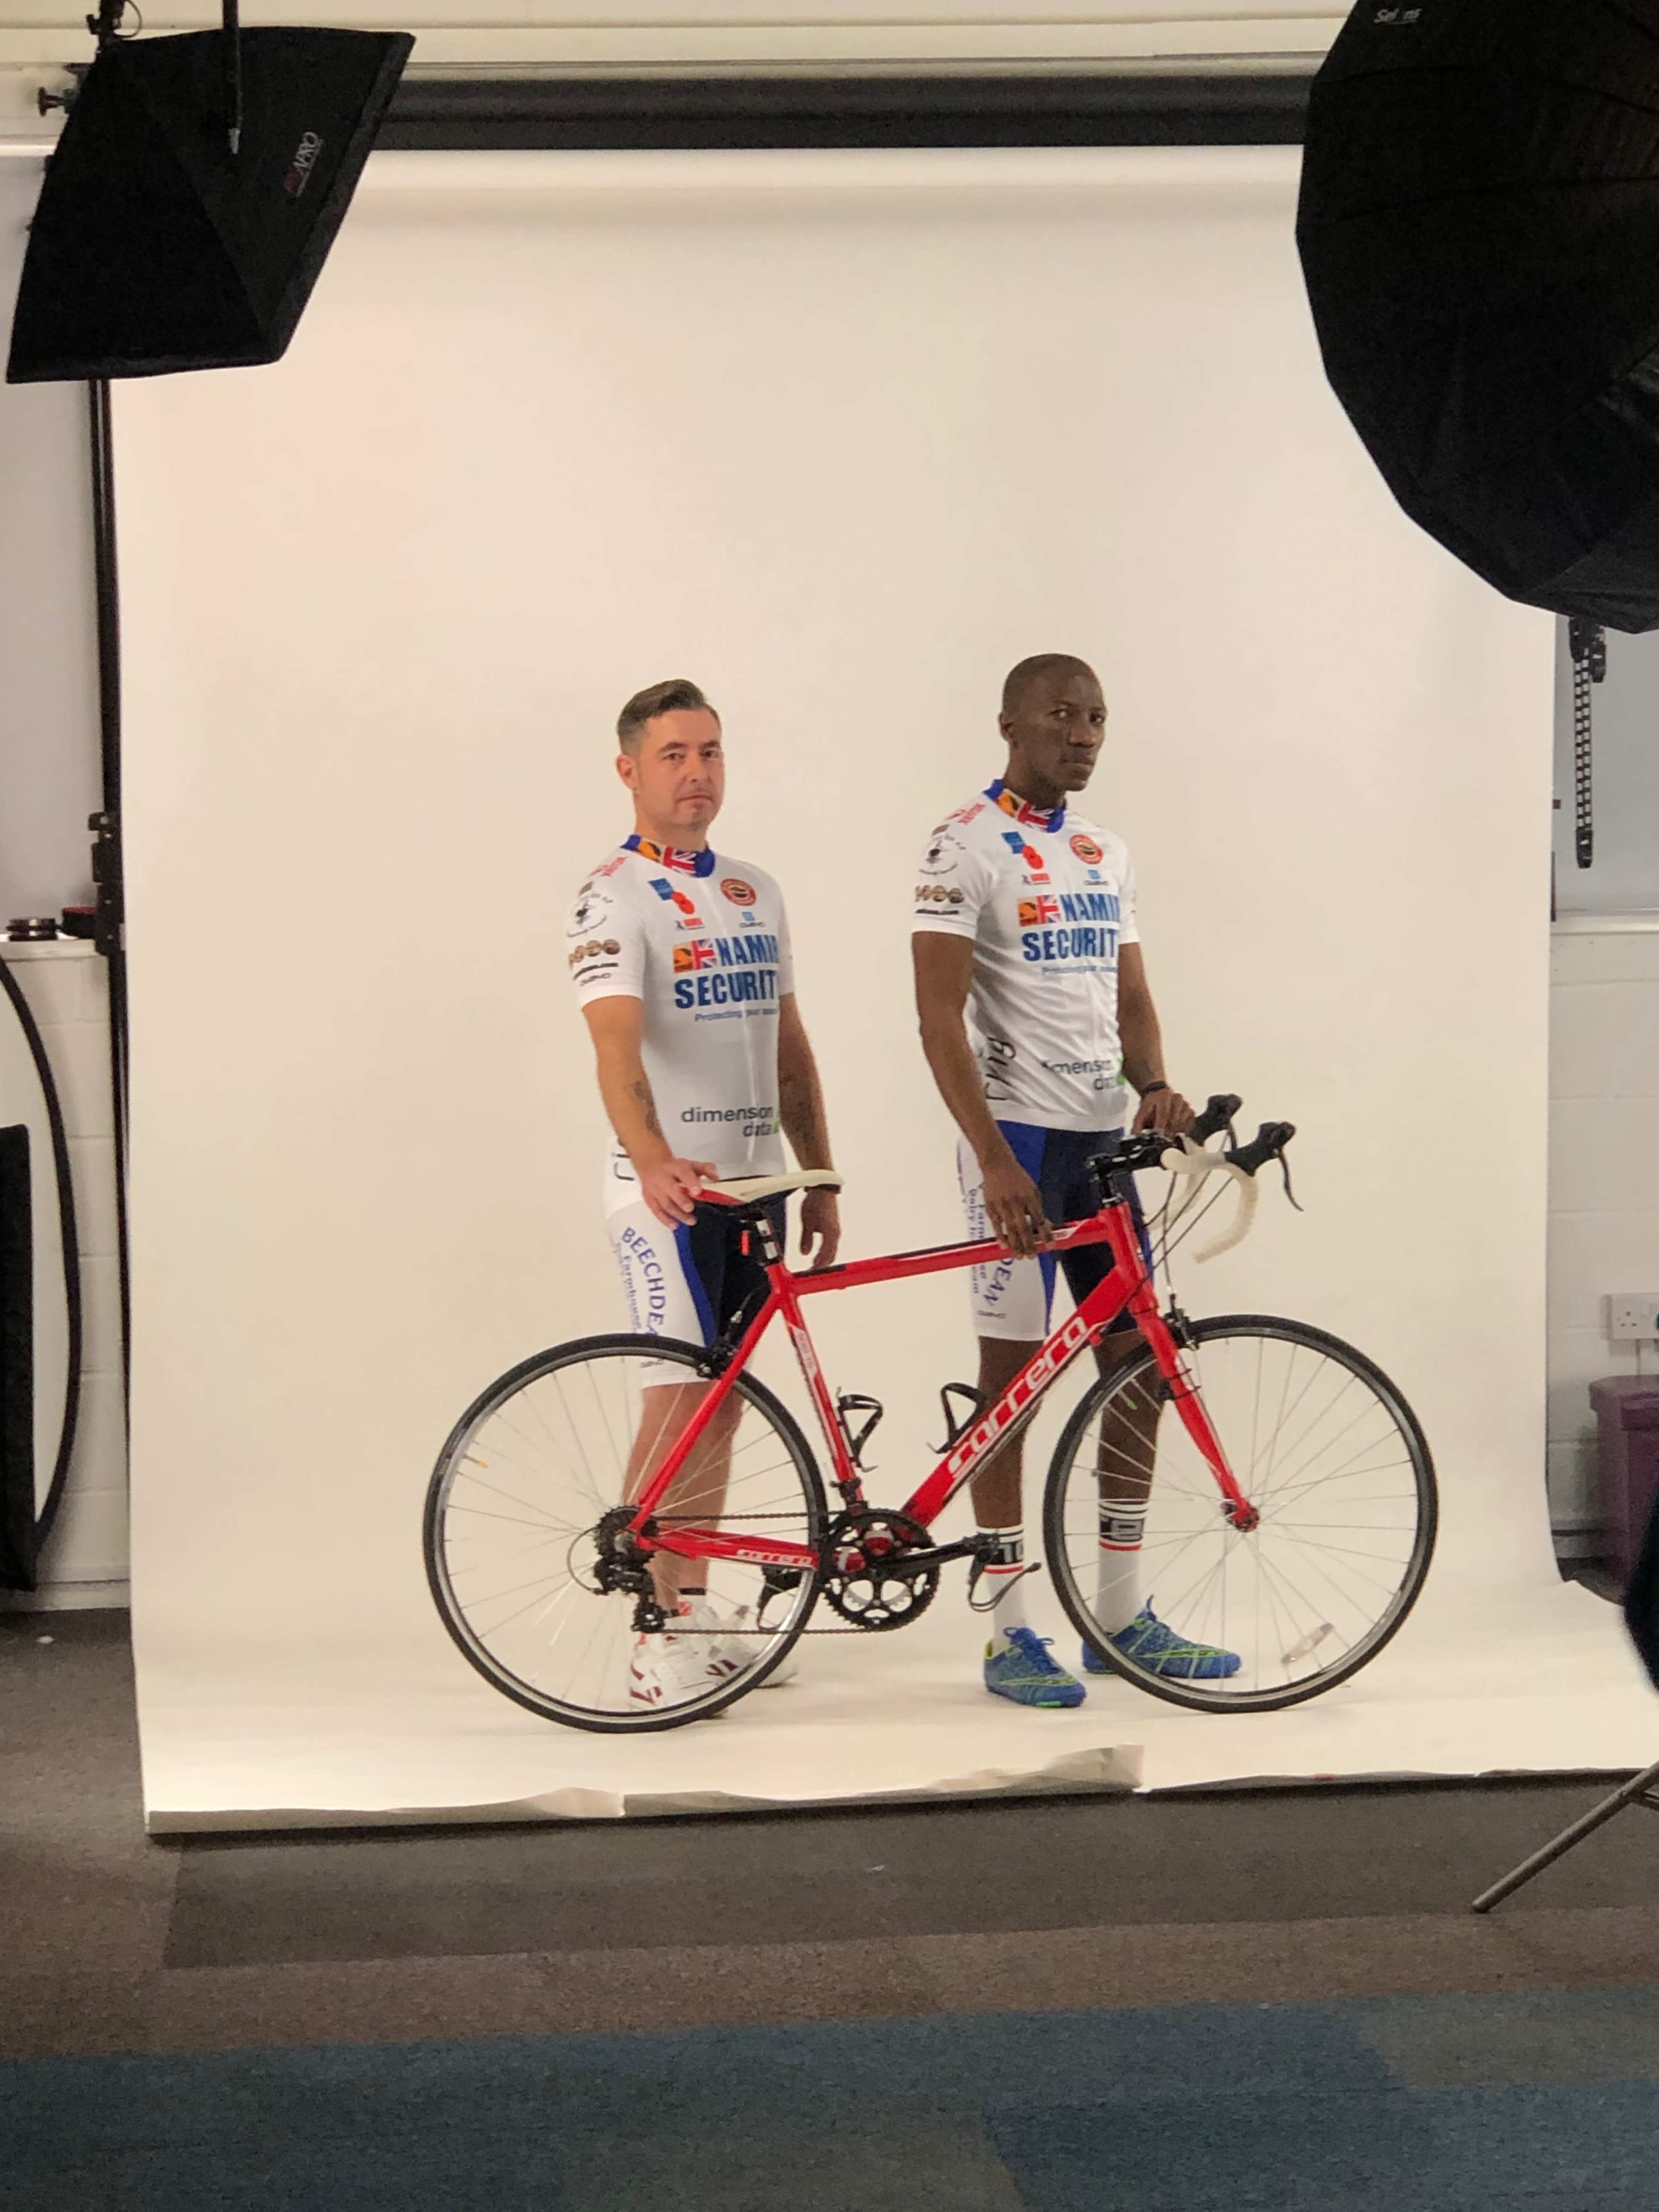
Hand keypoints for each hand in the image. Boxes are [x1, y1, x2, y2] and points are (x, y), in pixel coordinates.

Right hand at [638, 1156, 719, 1227]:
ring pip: (664, 1203)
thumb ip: (706, 1169)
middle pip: (671, 1189)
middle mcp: (663, 1178)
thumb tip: (717, 1178)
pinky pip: (656, 1211)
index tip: (698, 1191)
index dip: (690, 1181)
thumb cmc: (675, 1168)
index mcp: (676, 1167)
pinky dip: (665, 1219)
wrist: (651, 1165)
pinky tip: (675, 1226)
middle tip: (691, 1208)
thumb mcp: (691, 1164)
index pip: (683, 1172)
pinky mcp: (649, 1199)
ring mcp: (654, 1189)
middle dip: (681, 1200)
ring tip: (690, 1221)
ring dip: (677, 1214)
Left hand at [799, 1187, 841, 1269]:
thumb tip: (805, 1253)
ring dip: (823, 1258)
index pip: (825, 1256)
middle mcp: (836, 1234)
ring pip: (831, 1251)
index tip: (810, 1271)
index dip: (818, 1265)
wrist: (824, 1190)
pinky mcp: (834, 1228)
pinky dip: (825, 1251)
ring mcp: (836, 1231)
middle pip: (831, 1256)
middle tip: (811, 1271)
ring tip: (814, 1264)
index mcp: (830, 1234)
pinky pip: (831, 1244)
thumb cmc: (816, 1203)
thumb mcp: (807, 1221)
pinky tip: (818, 1253)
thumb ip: (806, 1239)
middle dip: (822, 1265)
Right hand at [979, 1143, 1051, 1257]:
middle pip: (1024, 1228)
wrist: (997, 1164)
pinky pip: (996, 1225)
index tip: (1050, 1246)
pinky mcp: (991, 1206)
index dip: (1046, 1234)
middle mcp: (1016, 1202)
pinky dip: (1000, 1237)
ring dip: (1015, 1245)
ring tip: (1019, 1256)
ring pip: (1010, 1229)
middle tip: (1032, 1256)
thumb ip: (1038, 1208)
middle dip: (1029, 1244)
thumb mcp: (1033, 1190)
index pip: (1040, 1220)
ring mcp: (1002, 1205)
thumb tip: (1047, 1227)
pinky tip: (1004, 1246)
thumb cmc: (1018, 1178)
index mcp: (1029, 1197)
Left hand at [1132, 1084, 1194, 1138]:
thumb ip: (1137, 1125)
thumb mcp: (1141, 1113)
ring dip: (1174, 1131)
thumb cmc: (1151, 1106)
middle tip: (1163, 1139)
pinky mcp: (1191, 1111)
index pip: (1164, 1112)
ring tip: (1167, 1134)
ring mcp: (1186, 1104)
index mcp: (1164, 1095)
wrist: (1160, 1096)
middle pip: (1174, 1119)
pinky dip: (1183, 1130)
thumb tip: (1135, 1136)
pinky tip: (1176, 1132)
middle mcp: (1177, 1098)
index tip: (1158, 1134)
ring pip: (1182, 1123)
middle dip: (1167, 1131)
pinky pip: (1189, 1124)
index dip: (1161, 1125)